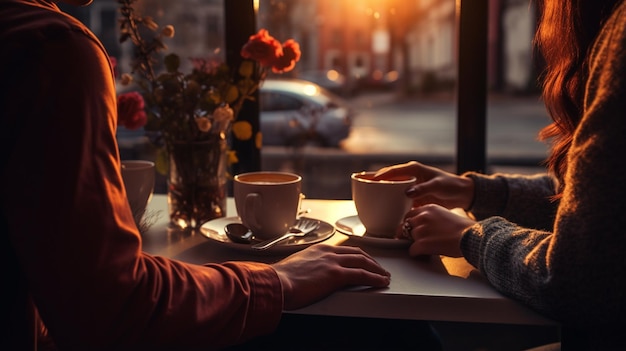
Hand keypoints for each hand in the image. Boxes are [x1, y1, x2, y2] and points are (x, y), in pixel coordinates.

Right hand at [271, 244, 390, 309]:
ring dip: (376, 269)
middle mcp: (327, 252)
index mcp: (318, 249)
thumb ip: (306, 268)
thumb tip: (306, 276)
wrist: (275, 283)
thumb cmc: (279, 280)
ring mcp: (333, 262)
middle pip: (357, 253)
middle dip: (371, 261)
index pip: (344, 250)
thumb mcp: (295, 267)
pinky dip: (375, 278)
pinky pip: (362, 275)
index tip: (364, 261)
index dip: (357, 256)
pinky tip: (381, 282)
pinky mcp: (336, 275)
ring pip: (363, 262)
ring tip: (385, 276)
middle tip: (379, 268)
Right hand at [373, 161, 474, 209]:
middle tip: (359, 186)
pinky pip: (397, 199)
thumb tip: (407, 193)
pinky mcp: (412, 197)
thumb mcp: (437, 186)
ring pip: (391, 189)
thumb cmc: (451, 186)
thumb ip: (422, 189)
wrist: (461, 195)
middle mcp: (409, 177)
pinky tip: (381, 208)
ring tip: (365, 196)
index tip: (368, 181)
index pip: (392, 171)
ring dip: (380, 192)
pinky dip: (389, 202)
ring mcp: (410, 187)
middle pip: (387, 178)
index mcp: (414, 169)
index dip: (380, 175)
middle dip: (374, 181)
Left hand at [399, 204, 475, 256]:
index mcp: (428, 208)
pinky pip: (411, 250)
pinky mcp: (421, 244)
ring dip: (413, 244)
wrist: (471, 237)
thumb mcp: (444, 215)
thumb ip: (431, 217)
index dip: (410, 224)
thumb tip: (423, 226)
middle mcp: (422, 217)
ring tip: (422, 249)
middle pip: (404, 225)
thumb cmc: (464, 229)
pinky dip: (416, 254)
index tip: (411, 230)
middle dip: (406, 234)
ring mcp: (421, 230)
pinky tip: (424, 255)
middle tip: (411, 241)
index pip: (410, 215)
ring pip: (406, 238)